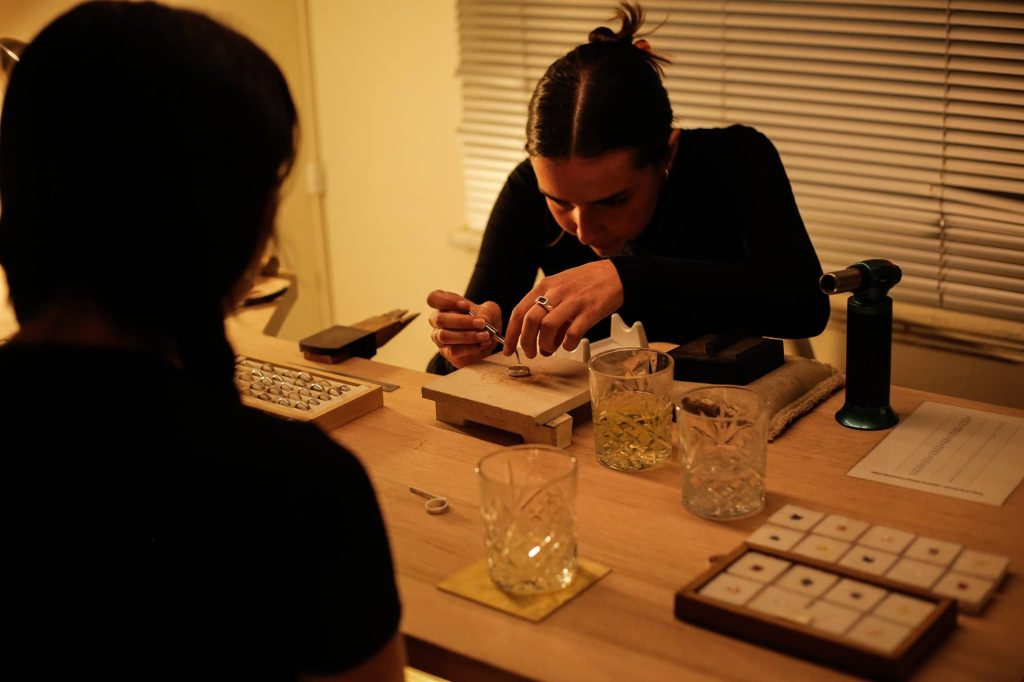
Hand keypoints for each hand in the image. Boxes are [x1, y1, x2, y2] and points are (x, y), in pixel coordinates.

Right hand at [426, 290, 502, 368]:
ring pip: (444, 336)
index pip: (434, 299)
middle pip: (440, 319)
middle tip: (481, 323)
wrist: (488, 339)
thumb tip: (483, 320)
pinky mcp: (447, 352)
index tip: (465, 306)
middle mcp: (438, 320)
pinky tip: (481, 344)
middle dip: (462, 321)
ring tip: (484, 335)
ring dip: (466, 336)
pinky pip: (453, 350)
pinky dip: (470, 347)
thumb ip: (487, 312)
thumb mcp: (491, 311)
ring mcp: (440, 337)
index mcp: (445, 305)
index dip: (447, 301)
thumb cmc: (484, 320)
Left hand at [503, 260, 623, 358]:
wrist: (614, 275)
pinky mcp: (590, 311)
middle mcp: (556, 292)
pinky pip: (572, 333)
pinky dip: (567, 344)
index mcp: (545, 286)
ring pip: (547, 327)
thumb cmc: (585, 282)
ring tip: (550, 349)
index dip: (510, 334)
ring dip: (545, 344)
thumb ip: (545, 309)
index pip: (519, 312)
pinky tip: (569, 344)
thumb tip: (535, 338)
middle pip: (530, 321)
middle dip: (526, 342)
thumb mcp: (559, 287)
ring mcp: (573, 302)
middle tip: (531, 352)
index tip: (507, 348)